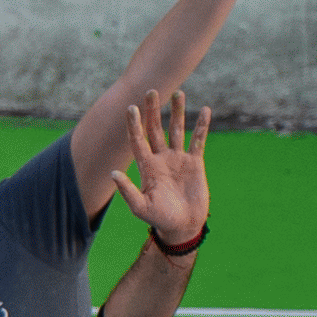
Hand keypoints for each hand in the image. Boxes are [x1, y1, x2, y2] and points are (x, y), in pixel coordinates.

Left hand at [109, 89, 212, 247]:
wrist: (182, 225)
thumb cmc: (158, 218)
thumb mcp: (140, 206)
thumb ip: (127, 190)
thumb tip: (112, 174)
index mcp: (146, 166)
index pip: (137, 140)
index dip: (134, 124)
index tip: (131, 108)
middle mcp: (161, 158)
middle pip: (155, 129)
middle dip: (153, 111)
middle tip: (151, 91)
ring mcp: (178, 159)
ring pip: (177, 130)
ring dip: (177, 112)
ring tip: (178, 93)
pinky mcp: (195, 162)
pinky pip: (198, 141)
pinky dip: (201, 126)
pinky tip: (204, 110)